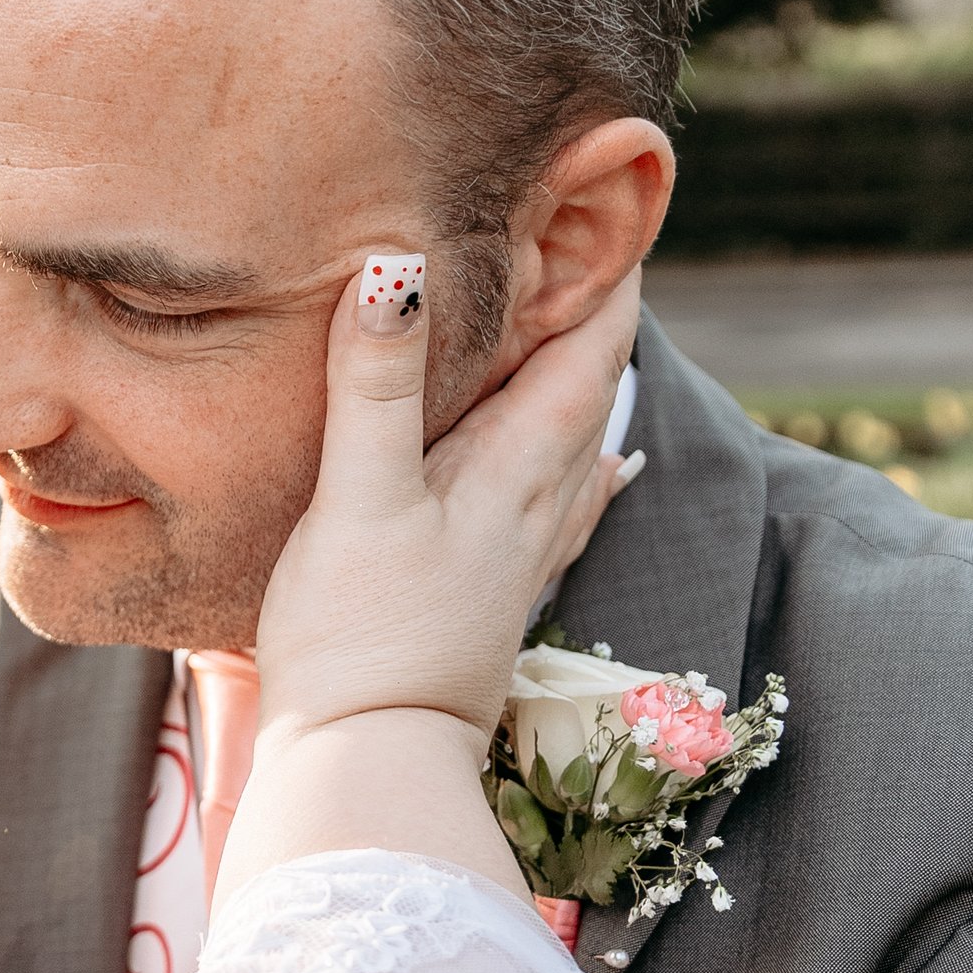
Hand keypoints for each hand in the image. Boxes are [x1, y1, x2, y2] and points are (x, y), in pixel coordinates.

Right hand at [216, 252, 641, 909]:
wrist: (368, 765)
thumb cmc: (358, 638)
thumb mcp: (356, 499)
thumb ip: (376, 385)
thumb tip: (396, 267)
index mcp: (512, 471)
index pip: (585, 354)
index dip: (606, 279)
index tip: (616, 207)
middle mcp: (533, 508)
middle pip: (591, 393)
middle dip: (597, 317)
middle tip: (598, 244)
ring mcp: (518, 558)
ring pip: (579, 449)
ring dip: (590, 385)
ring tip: (601, 333)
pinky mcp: (493, 599)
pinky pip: (562, 511)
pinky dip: (586, 472)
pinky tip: (604, 475)